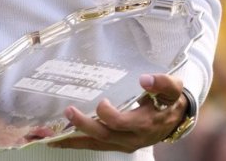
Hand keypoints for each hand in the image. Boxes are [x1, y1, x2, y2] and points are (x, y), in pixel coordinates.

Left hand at [47, 74, 185, 151]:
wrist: (176, 120)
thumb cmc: (170, 101)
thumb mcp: (172, 89)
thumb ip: (162, 82)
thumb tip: (145, 79)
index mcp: (145, 123)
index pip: (122, 123)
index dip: (109, 115)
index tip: (101, 101)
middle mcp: (132, 138)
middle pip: (104, 135)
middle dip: (84, 125)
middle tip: (68, 111)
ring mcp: (123, 144)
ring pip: (96, 144)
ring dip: (73, 139)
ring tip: (49, 136)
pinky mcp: (117, 144)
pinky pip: (94, 146)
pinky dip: (76, 143)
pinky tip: (57, 140)